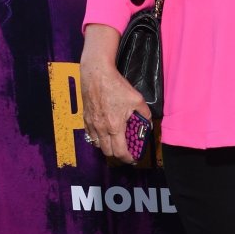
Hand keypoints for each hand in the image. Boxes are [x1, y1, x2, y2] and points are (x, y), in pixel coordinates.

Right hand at [80, 24, 151, 163]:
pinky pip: (90, 135)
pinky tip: (104, 132)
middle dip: (118, 154)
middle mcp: (101, 128)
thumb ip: (145, 114)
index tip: (133, 159)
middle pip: (108, 152)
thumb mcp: (137, 99)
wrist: (96, 74)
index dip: (128, 158)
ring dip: (107, 146)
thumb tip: (148, 123)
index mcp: (115, 126)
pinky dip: (97, 138)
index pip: (120, 152)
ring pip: (97, 145)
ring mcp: (92, 124)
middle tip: (125, 151)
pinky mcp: (86, 118)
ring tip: (115, 141)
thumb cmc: (117, 86)